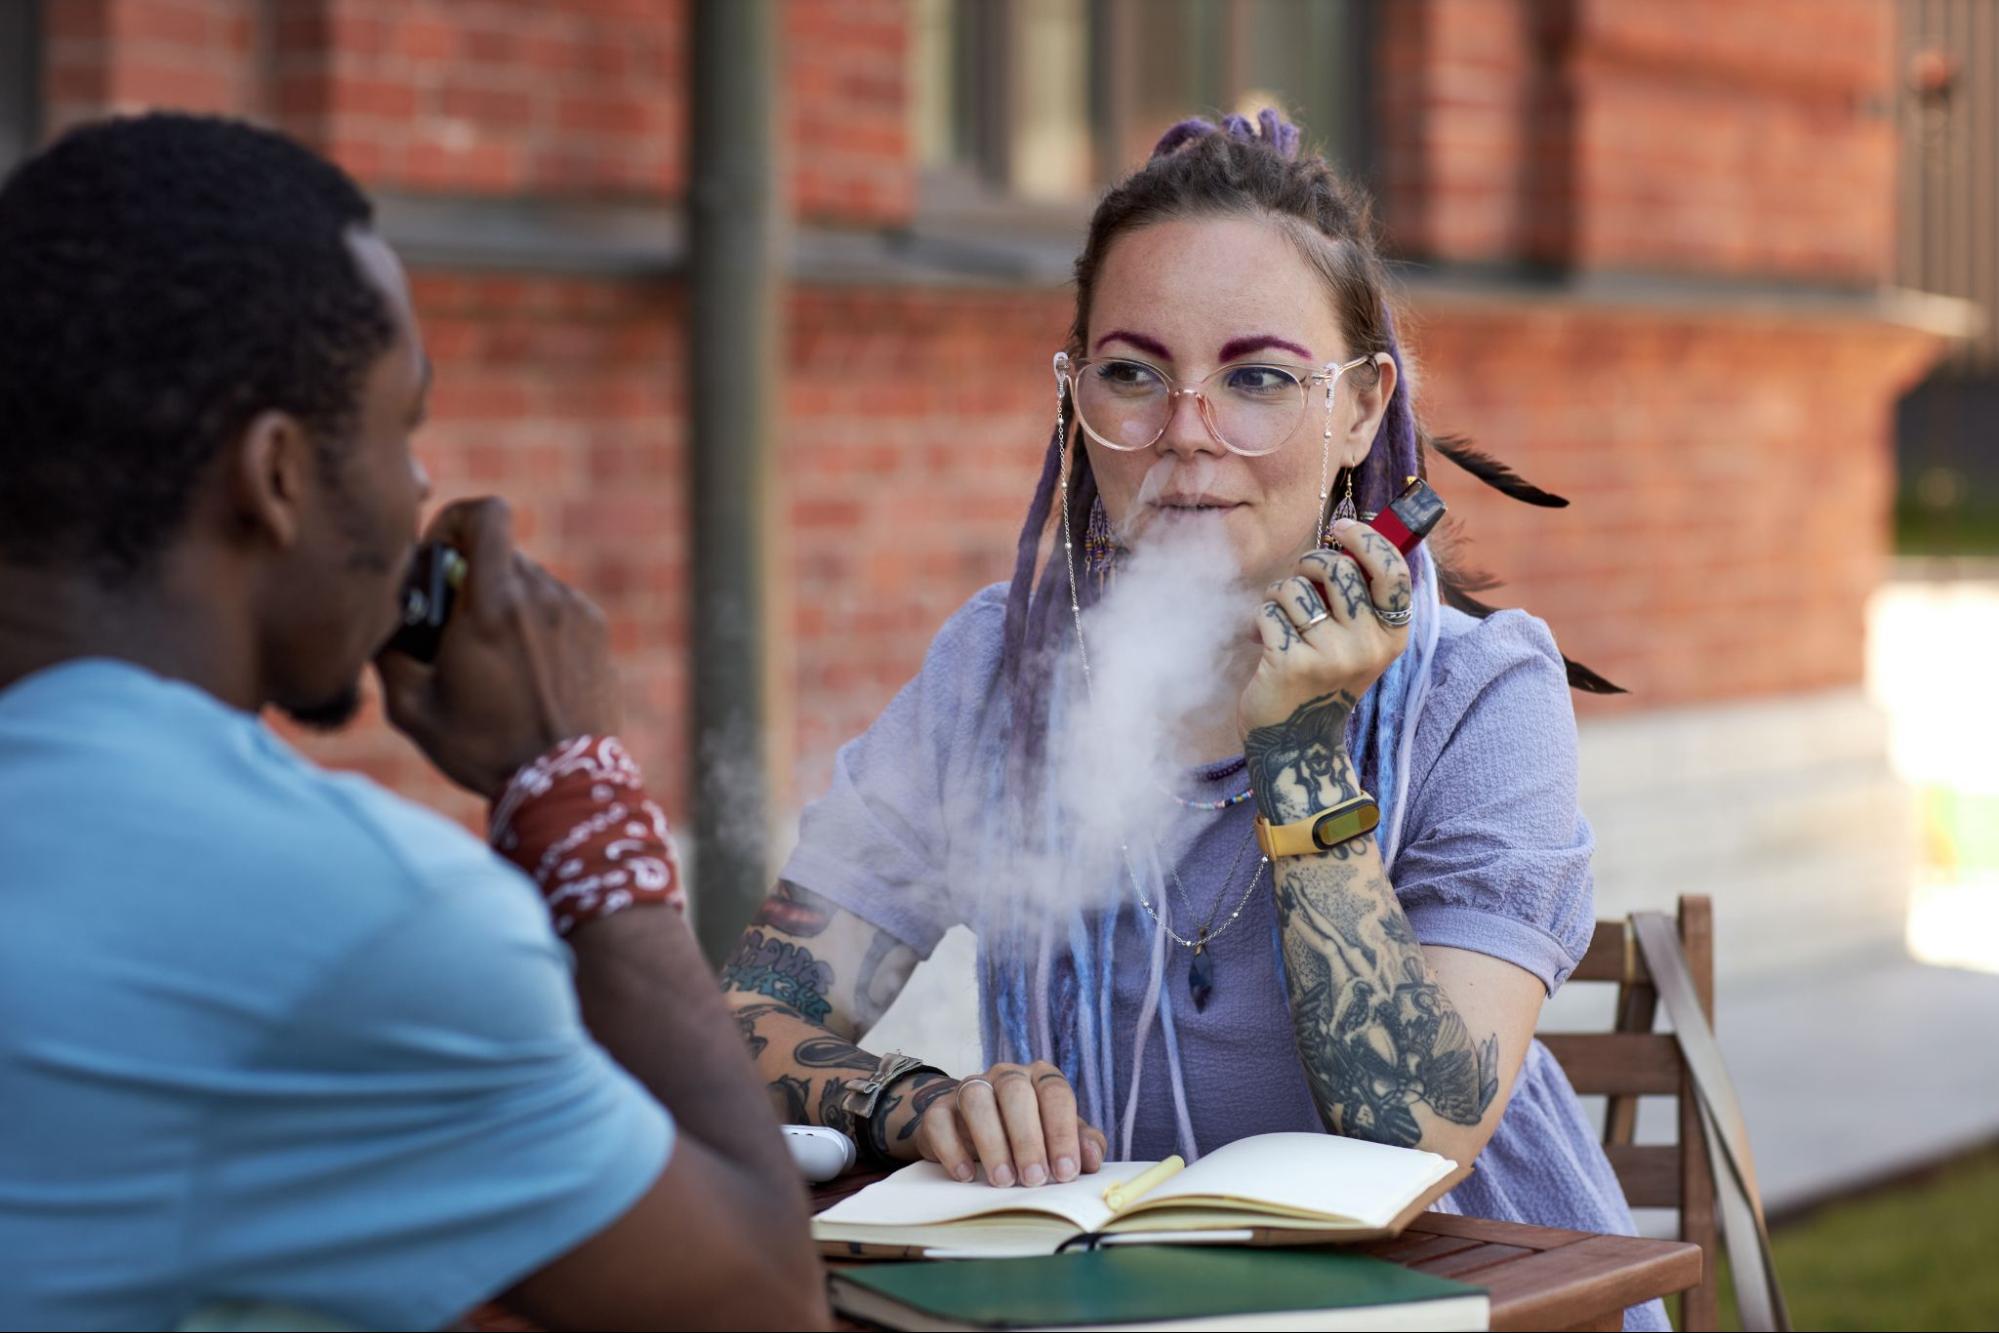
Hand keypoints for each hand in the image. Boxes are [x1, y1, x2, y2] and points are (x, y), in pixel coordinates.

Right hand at [376, 497, 622, 798]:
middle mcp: (542, 596)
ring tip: (492, 663)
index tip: (438, 561)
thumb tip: (384, 617)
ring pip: (529, 582)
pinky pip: (556, 607)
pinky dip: (535, 626)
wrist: (565, 786)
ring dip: (504, 606)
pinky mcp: (597, 632)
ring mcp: (575, 612)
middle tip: (452, 632)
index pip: (485, 513)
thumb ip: (389, 648)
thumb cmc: (483, 748)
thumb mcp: (412, 706)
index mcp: (494, 604)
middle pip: (499, 554)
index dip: (455, 521)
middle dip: (470, 580)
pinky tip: (526, 674)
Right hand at [911, 1061, 1107, 1187]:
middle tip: (1035, 1179)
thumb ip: (1080, 1143)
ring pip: (977, 1100)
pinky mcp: (939, 1109)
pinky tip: (966, 1175)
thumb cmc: (1025, 1133)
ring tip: (1003, 1180)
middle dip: (1027, 1139)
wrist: (971, 1128)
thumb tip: (1092, 1160)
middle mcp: (1005, 1075)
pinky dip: (952, 1149)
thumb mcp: (1056, 1136)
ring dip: (992, 1143)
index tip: (1066, 1171)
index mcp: (1039, 1078)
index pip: (1055, 1093)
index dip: (1062, 1132)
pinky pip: (940, 1120)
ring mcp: (969, 1088)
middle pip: (1016, 1093)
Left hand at [1238, 518, 1412, 739]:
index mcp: (1391, 635)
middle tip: (1302, 578)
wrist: (1297, 742)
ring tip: (1283, 619)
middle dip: (1310, 563)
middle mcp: (1367, 645)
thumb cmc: (1322, 678)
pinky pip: (1269, 612)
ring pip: (1296, 588)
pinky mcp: (1292, 664)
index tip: (1342, 527)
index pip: (1393, 572)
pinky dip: (1262, 619)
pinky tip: (1267, 641)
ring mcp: (1331, 656)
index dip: (1367, 540)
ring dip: (1281, 595)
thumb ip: (1359, 596)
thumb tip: (1348, 535)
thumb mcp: (1357, 642)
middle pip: (1338, 569)